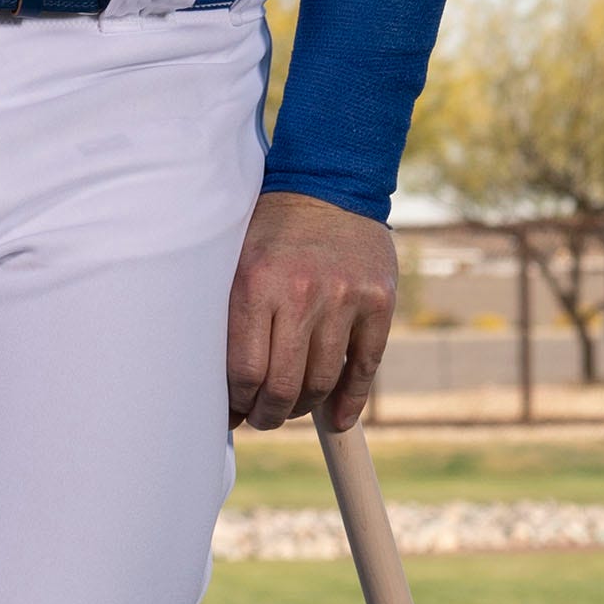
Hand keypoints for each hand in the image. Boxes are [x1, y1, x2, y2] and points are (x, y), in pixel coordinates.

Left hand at [226, 190, 397, 432]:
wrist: (331, 185)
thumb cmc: (273, 231)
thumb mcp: (238, 262)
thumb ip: (231, 317)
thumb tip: (224, 388)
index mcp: (255, 284)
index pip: (244, 371)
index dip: (238, 403)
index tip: (235, 410)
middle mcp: (301, 293)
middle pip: (283, 386)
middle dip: (269, 414)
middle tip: (263, 418)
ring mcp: (345, 298)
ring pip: (322, 382)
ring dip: (304, 407)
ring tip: (292, 407)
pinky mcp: (379, 301)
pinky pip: (365, 367)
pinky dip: (351, 401)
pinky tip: (338, 418)